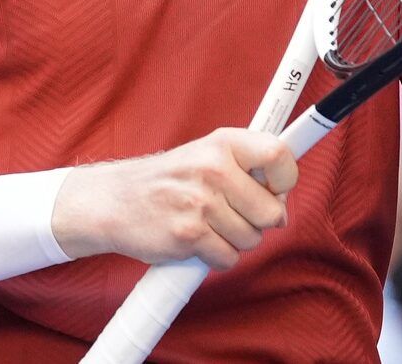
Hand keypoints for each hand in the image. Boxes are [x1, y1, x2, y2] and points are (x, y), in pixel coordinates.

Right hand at [51, 128, 297, 269]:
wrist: (116, 201)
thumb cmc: (170, 180)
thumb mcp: (207, 154)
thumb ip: (247, 167)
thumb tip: (284, 197)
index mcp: (222, 142)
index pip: (278, 156)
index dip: (286, 180)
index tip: (275, 190)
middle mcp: (213, 168)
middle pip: (272, 211)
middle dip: (260, 221)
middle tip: (235, 213)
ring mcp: (200, 202)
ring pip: (251, 239)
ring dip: (235, 240)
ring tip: (209, 224)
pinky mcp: (189, 235)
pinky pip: (228, 259)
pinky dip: (217, 257)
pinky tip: (198, 240)